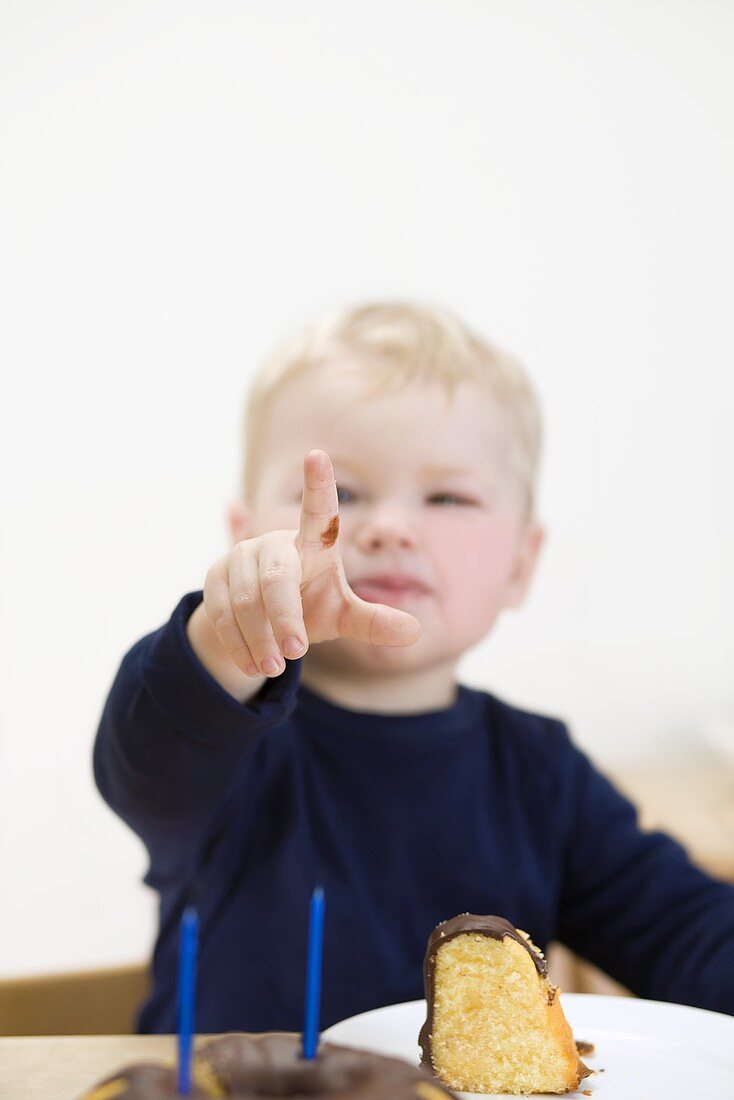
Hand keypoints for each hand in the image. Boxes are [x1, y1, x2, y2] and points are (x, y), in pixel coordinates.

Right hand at [203, 449, 420, 676]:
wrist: (261, 619)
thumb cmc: (312, 604)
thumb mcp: (343, 615)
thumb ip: (374, 623)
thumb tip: (416, 631)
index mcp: (313, 544)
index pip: (318, 511)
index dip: (318, 484)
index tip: (317, 454)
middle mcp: (275, 543)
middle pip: (276, 579)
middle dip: (285, 618)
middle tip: (296, 653)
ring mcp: (240, 557)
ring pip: (245, 602)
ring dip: (260, 639)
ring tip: (274, 667)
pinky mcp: (214, 577)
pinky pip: (221, 613)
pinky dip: (237, 643)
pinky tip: (253, 665)